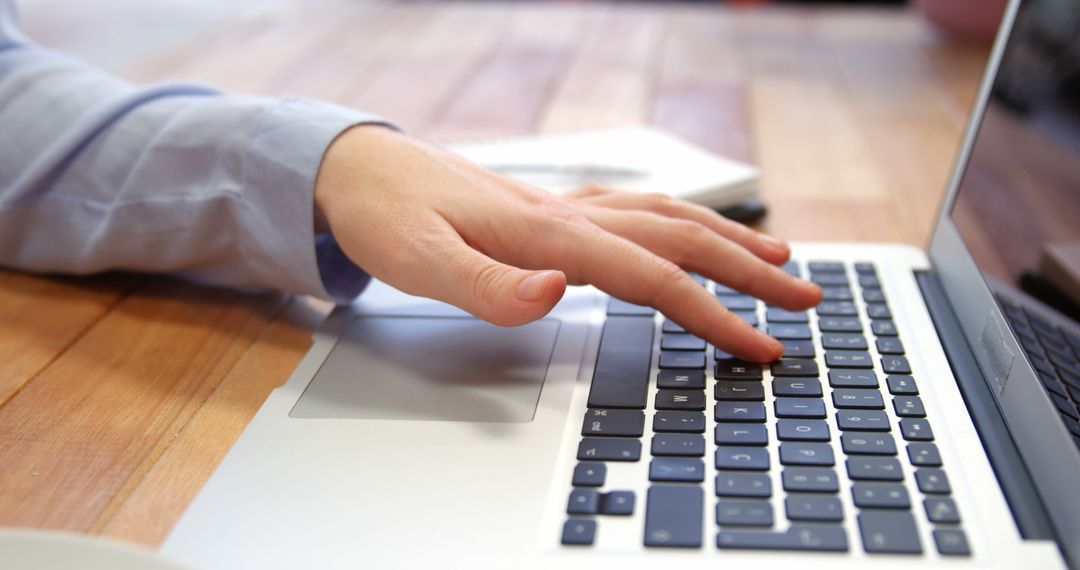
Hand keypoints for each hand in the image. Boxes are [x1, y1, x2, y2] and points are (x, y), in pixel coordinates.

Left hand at [314, 126, 821, 361]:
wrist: (359, 168)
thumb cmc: (388, 215)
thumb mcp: (420, 261)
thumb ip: (489, 285)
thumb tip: (558, 290)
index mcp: (551, 233)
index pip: (654, 278)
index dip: (714, 313)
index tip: (761, 345)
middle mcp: (570, 214)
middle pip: (682, 239)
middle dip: (750, 272)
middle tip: (807, 300)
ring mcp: (565, 206)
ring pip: (666, 217)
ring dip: (727, 239)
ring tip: (777, 258)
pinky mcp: (553, 208)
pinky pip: (636, 210)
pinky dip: (680, 222)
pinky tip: (687, 231)